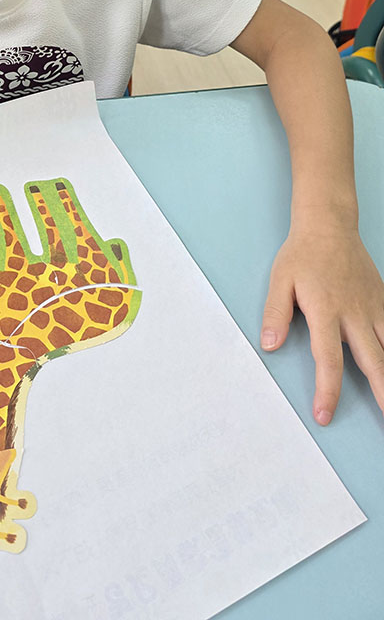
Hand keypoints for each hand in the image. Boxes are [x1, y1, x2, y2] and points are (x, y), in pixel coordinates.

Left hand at [261, 225, 383, 423]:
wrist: (329, 226)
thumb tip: (269, 344)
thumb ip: (275, 313)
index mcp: (326, 311)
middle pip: (372, 362)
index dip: (327, 390)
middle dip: (382, 396)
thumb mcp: (279, 280)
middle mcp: (354, 314)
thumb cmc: (302, 254)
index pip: (328, 359)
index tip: (323, 414)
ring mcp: (373, 308)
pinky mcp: (383, 302)